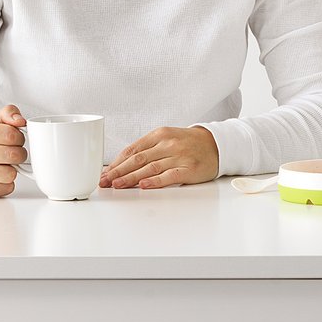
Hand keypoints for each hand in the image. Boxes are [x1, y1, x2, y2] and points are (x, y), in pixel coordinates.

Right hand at [0, 104, 26, 198]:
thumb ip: (9, 114)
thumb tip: (20, 120)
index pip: (12, 135)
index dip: (19, 138)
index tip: (14, 140)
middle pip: (15, 155)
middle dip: (18, 154)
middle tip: (10, 153)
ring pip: (11, 174)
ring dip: (12, 170)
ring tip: (2, 164)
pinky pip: (7, 188)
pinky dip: (6, 183)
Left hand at [100, 126, 218, 189]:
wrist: (217, 145)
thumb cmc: (189, 144)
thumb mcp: (167, 138)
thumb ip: (148, 149)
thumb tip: (124, 165)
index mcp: (159, 135)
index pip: (132, 150)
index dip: (116, 162)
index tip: (104, 173)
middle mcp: (168, 144)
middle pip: (138, 159)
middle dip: (118, 171)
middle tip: (105, 181)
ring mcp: (179, 157)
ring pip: (150, 168)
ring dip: (131, 178)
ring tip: (117, 185)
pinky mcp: (189, 169)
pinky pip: (169, 176)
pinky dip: (155, 181)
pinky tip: (143, 186)